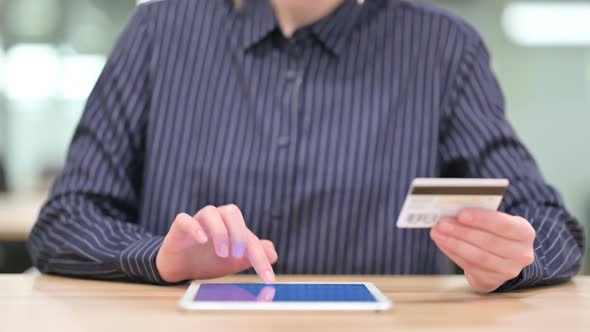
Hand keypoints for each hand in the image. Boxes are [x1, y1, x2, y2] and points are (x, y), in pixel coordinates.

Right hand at [156, 204, 277, 283]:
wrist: (179, 267)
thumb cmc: (208, 261)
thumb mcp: (233, 262)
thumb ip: (253, 256)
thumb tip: (274, 253)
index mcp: (231, 226)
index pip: (249, 236)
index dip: (260, 257)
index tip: (268, 278)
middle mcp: (216, 219)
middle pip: (231, 212)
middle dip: (239, 234)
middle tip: (238, 255)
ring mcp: (197, 221)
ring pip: (211, 212)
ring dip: (220, 232)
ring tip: (222, 253)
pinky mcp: (179, 227)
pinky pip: (185, 219)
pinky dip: (194, 227)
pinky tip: (202, 240)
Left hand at [430, 209, 535, 292]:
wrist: (501, 260)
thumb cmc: (495, 233)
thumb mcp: (496, 222)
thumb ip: (481, 216)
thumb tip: (453, 211)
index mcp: (524, 232)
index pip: (503, 225)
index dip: (481, 219)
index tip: (461, 214)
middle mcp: (521, 254)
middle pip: (489, 242)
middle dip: (462, 232)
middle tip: (442, 223)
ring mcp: (508, 270)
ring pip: (478, 256)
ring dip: (454, 244)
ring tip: (438, 233)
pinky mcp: (493, 281)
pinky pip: (470, 266)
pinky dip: (453, 253)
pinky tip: (442, 243)